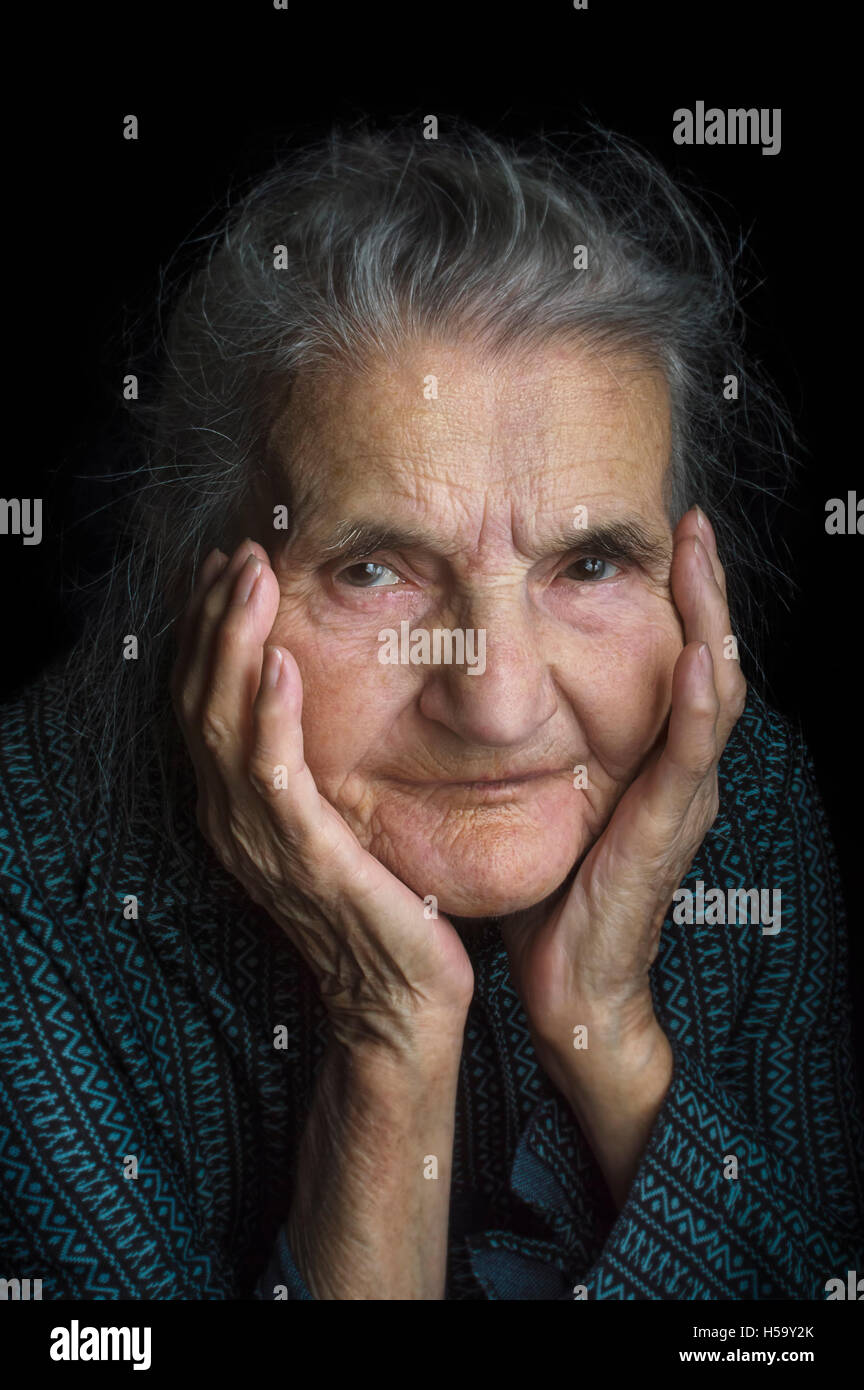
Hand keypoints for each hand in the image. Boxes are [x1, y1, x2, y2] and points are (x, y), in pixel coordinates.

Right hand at [171, 540, 474, 1057]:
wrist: (400, 1000)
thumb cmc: (381, 904)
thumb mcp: (340, 820)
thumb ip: (318, 763)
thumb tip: (328, 692)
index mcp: (238, 806)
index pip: (203, 701)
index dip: (207, 631)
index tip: (226, 568)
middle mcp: (233, 819)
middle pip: (200, 700)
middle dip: (213, 619)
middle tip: (236, 550)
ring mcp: (262, 841)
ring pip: (223, 724)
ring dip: (232, 644)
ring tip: (249, 577)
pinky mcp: (306, 859)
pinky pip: (273, 777)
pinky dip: (269, 715)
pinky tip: (278, 661)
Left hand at [500, 505, 746, 1064]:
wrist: (570, 991)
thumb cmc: (552, 901)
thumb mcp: (545, 806)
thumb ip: (539, 754)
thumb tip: (480, 699)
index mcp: (652, 763)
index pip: (677, 663)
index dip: (677, 601)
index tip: (663, 537)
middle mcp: (678, 772)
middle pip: (710, 661)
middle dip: (704, 590)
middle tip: (694, 523)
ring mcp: (680, 799)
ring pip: (716, 692)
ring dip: (711, 620)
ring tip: (701, 556)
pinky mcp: (665, 829)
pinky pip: (691, 755)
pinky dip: (699, 700)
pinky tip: (696, 651)